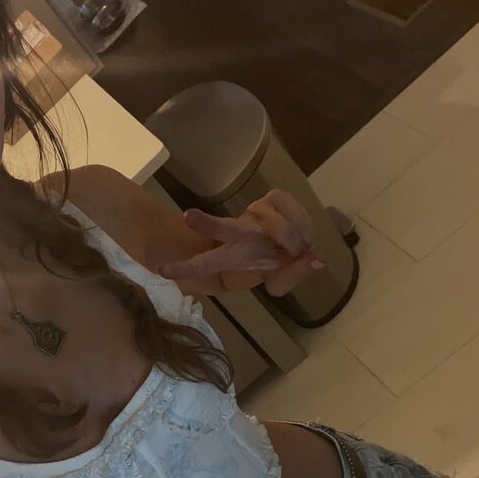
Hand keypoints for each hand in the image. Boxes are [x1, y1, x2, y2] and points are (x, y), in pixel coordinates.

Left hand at [156, 189, 324, 296]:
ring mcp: (256, 213)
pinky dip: (305, 228)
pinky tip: (301, 234)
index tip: (163, 271)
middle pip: (223, 228)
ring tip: (297, 250)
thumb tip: (315, 260)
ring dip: (296, 243)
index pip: (205, 263)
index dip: (186, 269)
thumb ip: (293, 275)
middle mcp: (240, 232)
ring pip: (282, 230)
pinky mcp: (274, 197)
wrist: (288, 240)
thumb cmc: (272, 261)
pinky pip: (296, 216)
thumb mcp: (279, 280)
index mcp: (232, 255)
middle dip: (206, 224)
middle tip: (187, 217)